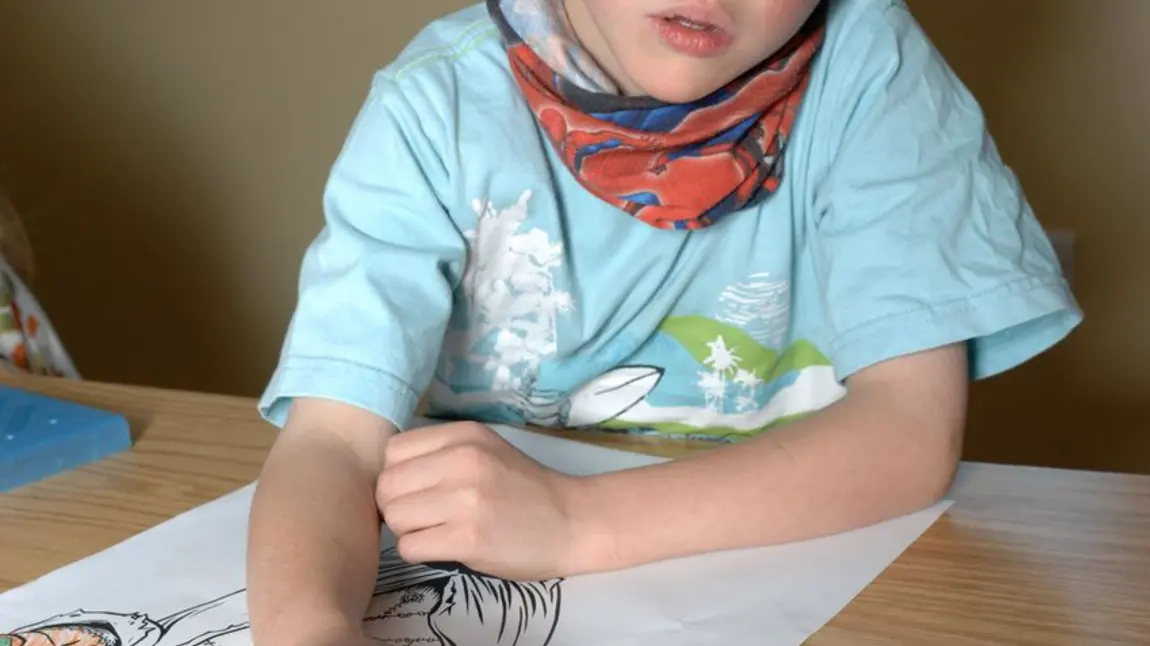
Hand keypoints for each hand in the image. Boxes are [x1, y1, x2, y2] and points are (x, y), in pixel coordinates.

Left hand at [375, 421, 590, 579]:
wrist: (573, 522)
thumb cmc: (525, 491)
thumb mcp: (484, 452)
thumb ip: (439, 455)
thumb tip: (386, 481)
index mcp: (464, 435)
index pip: (392, 452)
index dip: (397, 477)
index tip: (417, 492)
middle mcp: (462, 459)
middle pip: (387, 486)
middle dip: (396, 507)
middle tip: (423, 518)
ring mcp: (466, 498)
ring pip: (394, 517)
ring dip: (408, 531)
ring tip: (438, 532)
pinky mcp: (468, 537)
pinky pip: (409, 547)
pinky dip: (420, 552)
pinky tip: (446, 547)